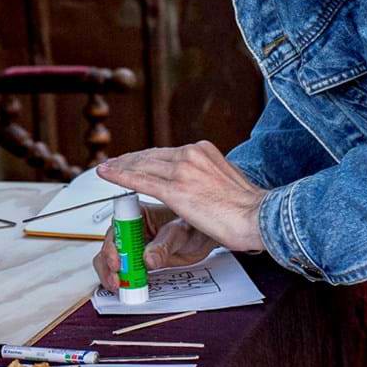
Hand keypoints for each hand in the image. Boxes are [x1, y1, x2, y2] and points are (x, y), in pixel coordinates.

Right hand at [92, 208, 215, 291]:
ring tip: (119, 286)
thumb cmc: (192, 227)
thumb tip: (148, 258)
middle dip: (108, 264)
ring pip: (110, 259)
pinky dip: (121, 280)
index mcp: (137, 214)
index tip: (118, 262)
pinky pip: (123, 270)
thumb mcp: (178, 234)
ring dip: (110, 274)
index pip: (116, 229)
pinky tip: (125, 287)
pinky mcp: (137, 261)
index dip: (113, 245)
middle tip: (117, 279)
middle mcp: (131, 229)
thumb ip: (163, 246)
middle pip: (109, 246)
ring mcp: (133, 246)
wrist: (202, 238)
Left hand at [98, 142, 266, 254]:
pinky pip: (141, 180)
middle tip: (112, 163)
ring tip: (106, 169)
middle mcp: (191, 154)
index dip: (146, 157)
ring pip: (143, 165)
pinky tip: (107, 175)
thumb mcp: (227, 181)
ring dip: (121, 166)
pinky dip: (121, 176)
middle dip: (129, 160)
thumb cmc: (249, 208)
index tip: (134, 160)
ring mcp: (183, 171)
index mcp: (204, 150)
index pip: (167, 152)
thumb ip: (208, 177)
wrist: (260, 216)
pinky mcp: (176, 190)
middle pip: (151, 155)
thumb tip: (200, 184)